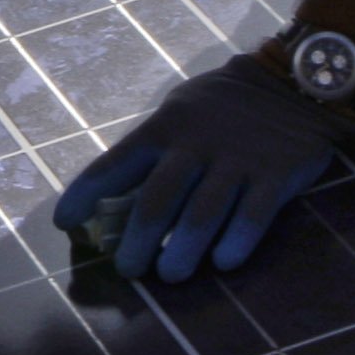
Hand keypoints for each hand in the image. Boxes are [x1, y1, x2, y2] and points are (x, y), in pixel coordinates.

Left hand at [53, 53, 354, 286]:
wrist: (291, 79)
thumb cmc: (222, 104)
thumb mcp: (179, 110)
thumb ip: (152, 147)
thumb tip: (113, 196)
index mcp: (163, 129)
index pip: (113, 164)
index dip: (84, 195)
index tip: (64, 223)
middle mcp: (194, 146)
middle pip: (157, 202)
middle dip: (137, 242)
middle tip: (128, 270)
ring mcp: (236, 160)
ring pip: (201, 215)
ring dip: (182, 251)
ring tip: (170, 275)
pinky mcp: (276, 174)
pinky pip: (253, 216)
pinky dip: (236, 241)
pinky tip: (224, 262)